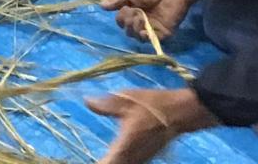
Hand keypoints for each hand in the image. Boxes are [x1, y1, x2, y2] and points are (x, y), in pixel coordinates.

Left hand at [87, 88, 218, 163]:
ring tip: (100, 159)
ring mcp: (141, 159)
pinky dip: (117, 161)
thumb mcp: (125, 100)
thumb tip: (86, 101)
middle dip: (103, 163)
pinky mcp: (146, 157)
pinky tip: (111, 158)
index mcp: (125, 146)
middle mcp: (133, 158)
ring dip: (110, 162)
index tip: (75, 162)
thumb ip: (105, 105)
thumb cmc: (152, 105)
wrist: (182, 112)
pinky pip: (128, 163)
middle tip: (94, 159)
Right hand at [101, 0, 202, 41]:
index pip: (121, 22)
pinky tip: (144, 30)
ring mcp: (151, 28)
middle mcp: (141, 21)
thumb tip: (101, 6)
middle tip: (134, 13)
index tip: (125, 8)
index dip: (121, 18)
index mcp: (132, 11)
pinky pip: (150, 41)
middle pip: (128, 31)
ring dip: (135, 28)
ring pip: (137, 37)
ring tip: (141, 18)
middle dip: (128, 23)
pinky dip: (145, 37)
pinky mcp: (162, 33)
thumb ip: (116, 0)